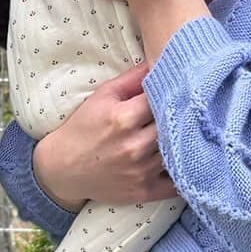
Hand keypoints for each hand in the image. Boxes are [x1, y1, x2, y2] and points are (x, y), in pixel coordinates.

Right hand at [32, 62, 175, 208]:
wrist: (63, 168)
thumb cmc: (83, 127)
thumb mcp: (102, 96)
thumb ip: (132, 79)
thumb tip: (159, 60)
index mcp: (123, 118)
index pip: (163, 98)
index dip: (172, 91)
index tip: (178, 88)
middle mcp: (134, 146)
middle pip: (174, 124)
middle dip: (179, 115)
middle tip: (187, 109)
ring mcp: (140, 171)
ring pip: (178, 151)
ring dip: (183, 141)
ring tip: (186, 131)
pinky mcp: (144, 191)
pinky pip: (177, 184)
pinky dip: (184, 173)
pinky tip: (185, 161)